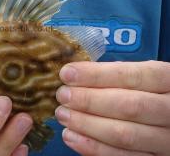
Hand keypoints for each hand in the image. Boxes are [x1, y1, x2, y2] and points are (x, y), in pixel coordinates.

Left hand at [55, 61, 169, 155]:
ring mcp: (167, 139)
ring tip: (63, 115)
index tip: (67, 74)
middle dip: (89, 100)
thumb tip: (75, 75)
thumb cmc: (149, 90)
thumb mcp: (142, 75)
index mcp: (167, 80)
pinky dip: (93, 148)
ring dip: (87, 125)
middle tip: (63, 95)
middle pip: (128, 106)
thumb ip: (115, 74)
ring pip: (124, 135)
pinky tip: (71, 136)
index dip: (96, 75)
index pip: (131, 76)